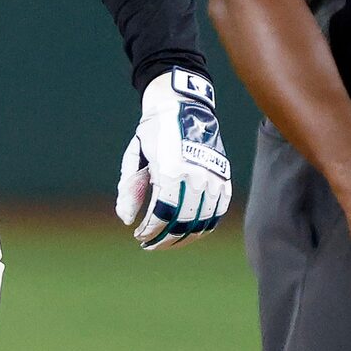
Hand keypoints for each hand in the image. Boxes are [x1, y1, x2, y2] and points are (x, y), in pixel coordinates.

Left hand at [115, 68, 234, 248]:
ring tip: (168, 242)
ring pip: (202, 221)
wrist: (186, 106)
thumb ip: (129, 189)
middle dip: (164, 239)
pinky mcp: (224, 178)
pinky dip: (205, 226)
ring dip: (184, 237)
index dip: (150, 230)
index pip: (162, 214)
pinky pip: (218, 212)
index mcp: (171, 170)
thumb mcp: (135, 156)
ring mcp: (213, 178)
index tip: (139, 235)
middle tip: (150, 244)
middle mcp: (196, 176)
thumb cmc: (154, 132)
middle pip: (182, 223)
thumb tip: (125, 220)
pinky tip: (190, 232)